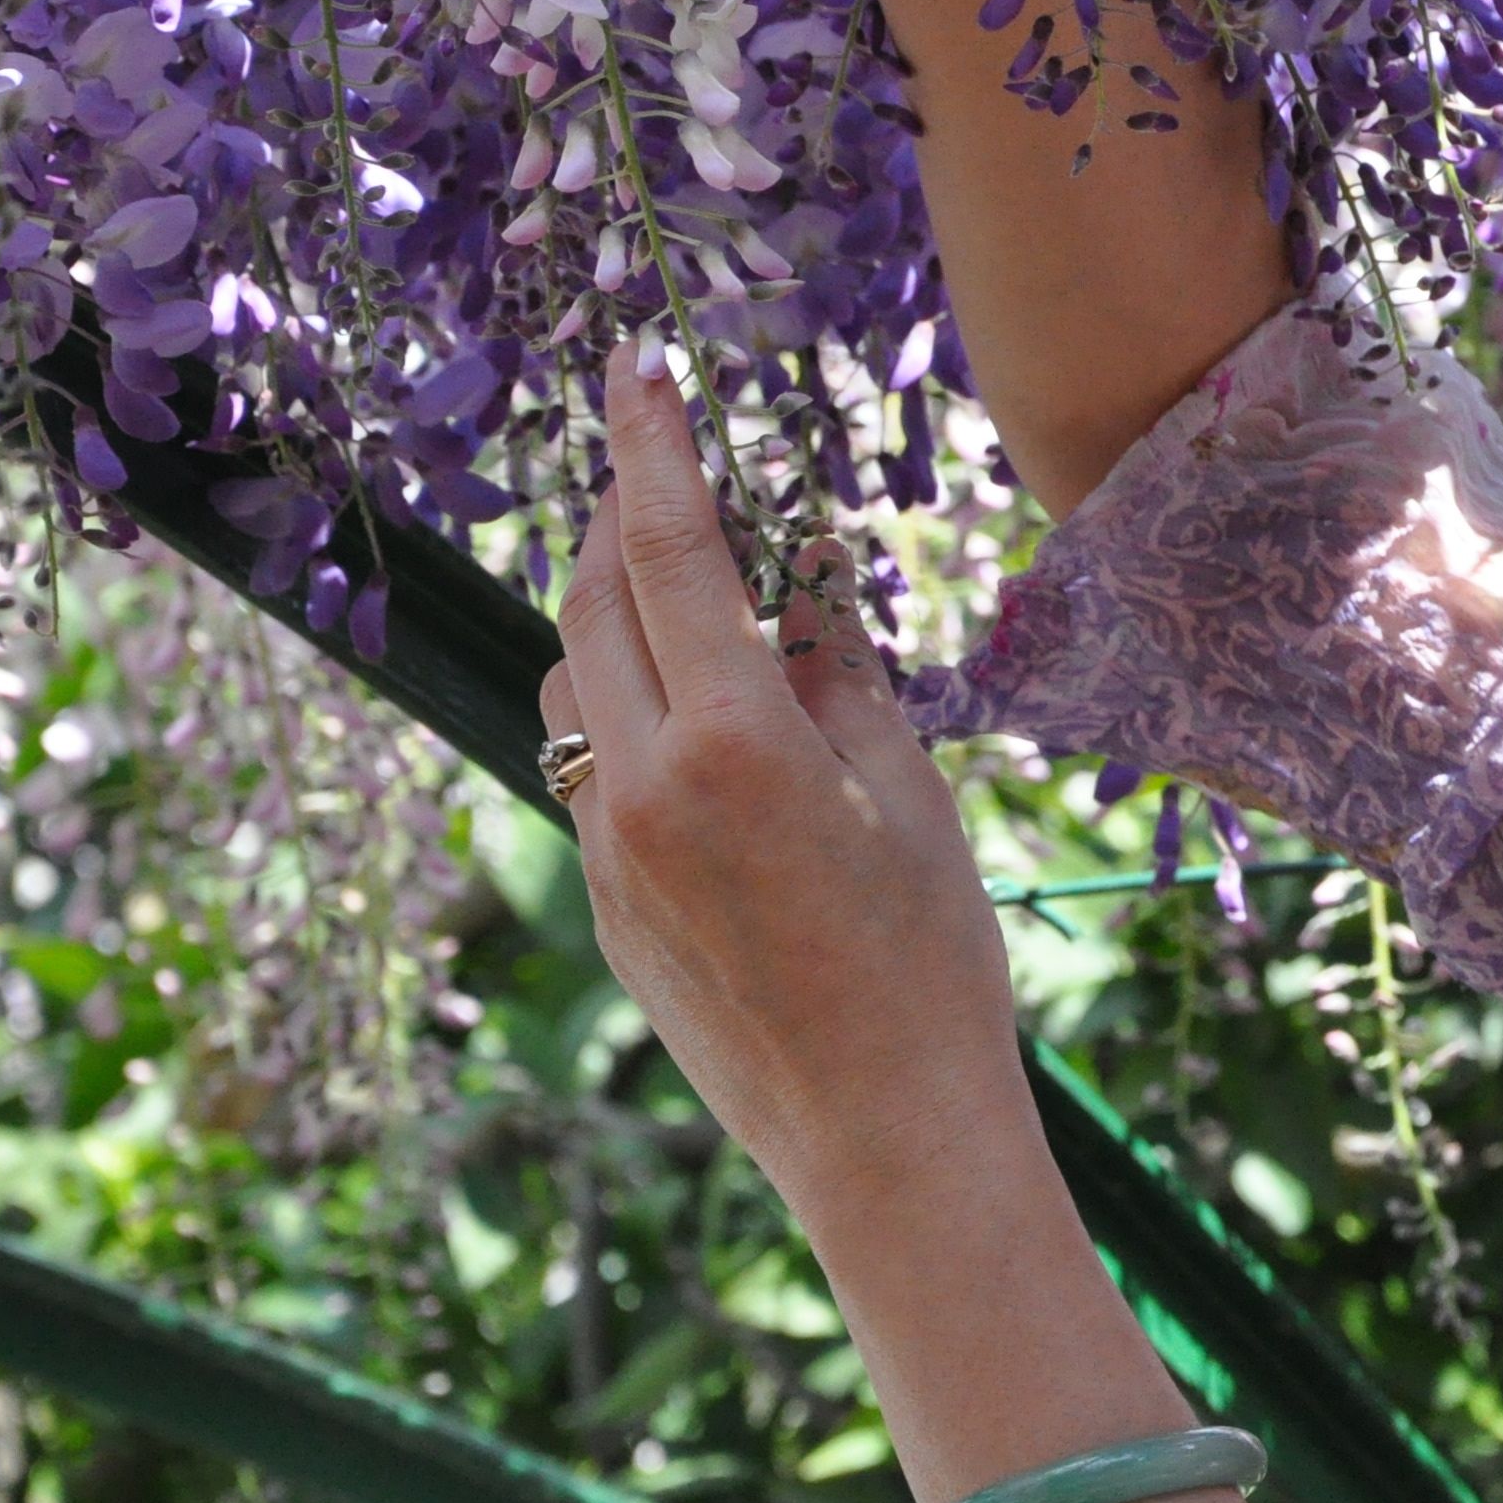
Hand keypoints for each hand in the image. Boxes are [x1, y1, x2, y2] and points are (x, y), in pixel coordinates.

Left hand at [539, 348, 1031, 1235]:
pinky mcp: (602, 905)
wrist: (882, 1135)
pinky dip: (624, 709)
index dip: (651, 444)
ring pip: (571, 681)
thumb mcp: (908, 791)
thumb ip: (835, 667)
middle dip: (615, 515)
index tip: (639, 367)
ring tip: (691, 594)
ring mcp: (605, 851)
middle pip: (589, 599)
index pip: (666, 547)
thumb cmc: (931, 961)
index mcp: (731, 741)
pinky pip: (586, 765)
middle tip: (659, 461)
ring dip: (610, 613)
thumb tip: (797, 572)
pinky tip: (701, 724)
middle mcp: (640, 786)